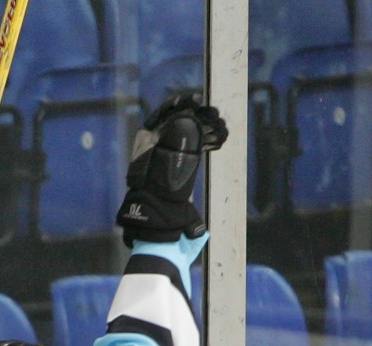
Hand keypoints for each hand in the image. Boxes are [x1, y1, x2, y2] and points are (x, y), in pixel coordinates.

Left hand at [116, 94, 227, 246]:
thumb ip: (177, 137)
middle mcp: (158, 142)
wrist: (158, 217)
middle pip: (182, 120)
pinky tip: (220, 140)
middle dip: (201, 117)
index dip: (183, 103)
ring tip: (222, 129)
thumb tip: (191, 119)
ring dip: (208, 129)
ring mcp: (170, 152)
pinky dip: (208, 142)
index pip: (166, 112)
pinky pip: (195, 146)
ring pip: (191, 133)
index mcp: (149, 137)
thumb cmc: (157, 190)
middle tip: (216, 117)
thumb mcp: (165, 159)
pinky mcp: (181, 164)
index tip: (199, 101)